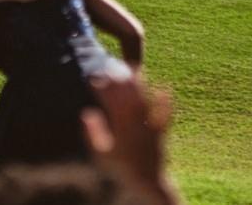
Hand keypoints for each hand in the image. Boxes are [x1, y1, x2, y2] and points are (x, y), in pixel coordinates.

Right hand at [81, 75, 172, 197]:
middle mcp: (134, 128)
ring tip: (134, 69)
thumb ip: (92, 134)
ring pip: (143, 104)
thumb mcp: (101, 154)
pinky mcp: (160, 133)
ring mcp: (148, 130)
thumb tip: (86, 114)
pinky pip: (164, 117)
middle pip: (127, 99)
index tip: (94, 79)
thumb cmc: (120, 168)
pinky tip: (165, 89)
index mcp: (119, 131)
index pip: (109, 104)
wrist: (145, 183)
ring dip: (139, 85)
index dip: (102, 89)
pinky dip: (164, 103)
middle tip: (110, 69)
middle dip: (118, 82)